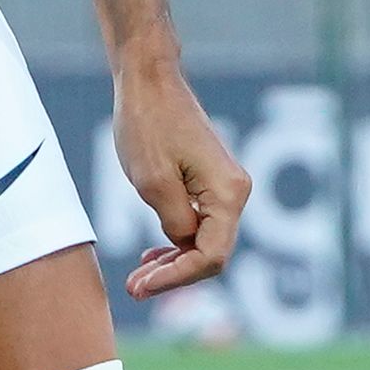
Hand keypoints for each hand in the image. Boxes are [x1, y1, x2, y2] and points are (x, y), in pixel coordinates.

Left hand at [114, 56, 245, 298]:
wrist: (149, 82)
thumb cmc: (146, 126)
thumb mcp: (152, 183)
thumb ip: (174, 222)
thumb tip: (184, 245)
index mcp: (228, 194)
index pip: (211, 256)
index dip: (177, 278)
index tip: (141, 287)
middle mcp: (236, 192)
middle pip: (212, 252)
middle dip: (174, 274)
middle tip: (134, 288)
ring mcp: (225, 186)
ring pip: (205, 240)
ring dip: (174, 262)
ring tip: (139, 276)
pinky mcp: (209, 180)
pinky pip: (200, 223)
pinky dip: (177, 241)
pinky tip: (154, 252)